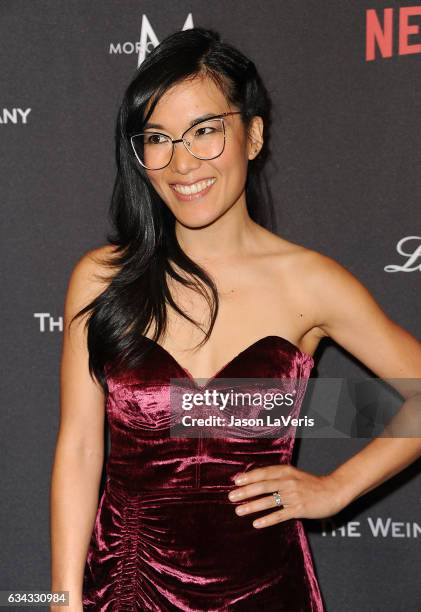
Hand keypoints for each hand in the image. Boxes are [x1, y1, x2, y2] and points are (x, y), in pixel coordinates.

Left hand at [227, 465, 346, 527]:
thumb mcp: (294, 475)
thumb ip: (277, 476)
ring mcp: (294, 495)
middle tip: (231, 497)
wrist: (333, 491)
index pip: (264, 473)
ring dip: (252, 506)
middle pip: (263, 486)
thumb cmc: (311, 484)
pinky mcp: (299, 508)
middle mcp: (288, 481)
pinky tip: (256, 523)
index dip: (249, 477)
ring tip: (239, 511)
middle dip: (246, 491)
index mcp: (286, 471)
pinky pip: (280, 515)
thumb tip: (256, 480)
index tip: (235, 481)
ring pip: (269, 500)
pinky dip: (267, 519)